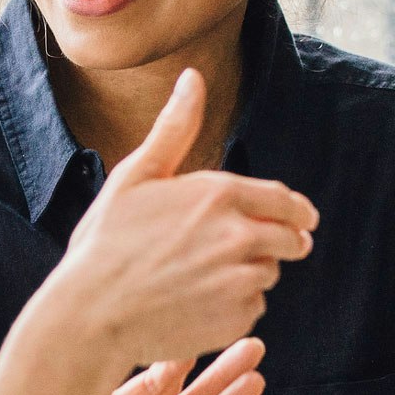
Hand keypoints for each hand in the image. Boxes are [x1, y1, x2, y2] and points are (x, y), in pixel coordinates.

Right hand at [59, 68, 318, 364]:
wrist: (92, 312)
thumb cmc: (107, 239)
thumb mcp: (137, 174)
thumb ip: (175, 126)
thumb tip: (192, 76)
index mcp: (218, 193)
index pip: (285, 200)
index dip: (297, 210)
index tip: (302, 218)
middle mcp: (238, 234)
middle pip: (292, 239)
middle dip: (283, 240)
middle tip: (264, 246)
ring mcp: (239, 279)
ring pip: (269, 272)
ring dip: (252, 271)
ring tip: (208, 273)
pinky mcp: (235, 317)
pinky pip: (253, 306)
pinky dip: (236, 305)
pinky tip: (199, 300)